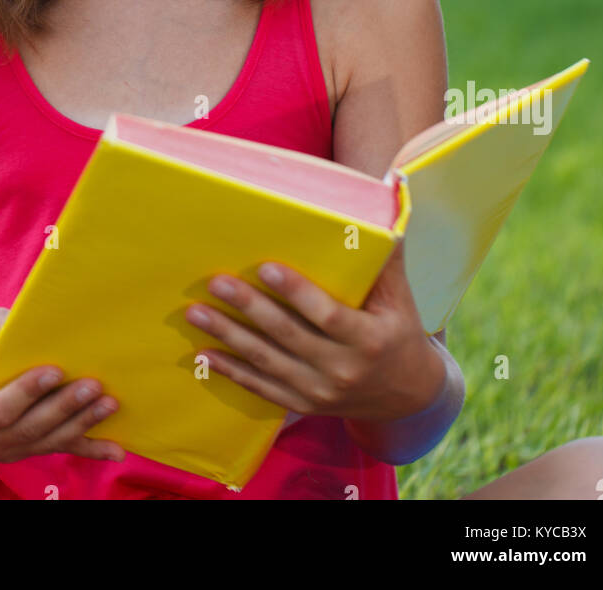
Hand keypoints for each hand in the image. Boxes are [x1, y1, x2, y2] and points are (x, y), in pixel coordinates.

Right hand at [0, 307, 125, 463]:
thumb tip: (35, 317)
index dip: (26, 393)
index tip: (55, 370)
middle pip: (29, 429)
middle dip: (64, 407)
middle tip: (93, 385)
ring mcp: (5, 452)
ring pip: (48, 441)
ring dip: (82, 423)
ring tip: (109, 403)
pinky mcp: (25, 451)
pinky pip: (60, 450)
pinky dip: (91, 449)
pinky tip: (117, 451)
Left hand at [185, 238, 444, 423]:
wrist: (406, 396)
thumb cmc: (399, 332)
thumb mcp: (400, 297)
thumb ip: (386, 255)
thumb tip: (389, 197)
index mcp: (368, 339)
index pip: (327, 315)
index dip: (296, 292)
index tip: (266, 267)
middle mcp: (342, 370)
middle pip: (288, 337)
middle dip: (249, 308)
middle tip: (216, 282)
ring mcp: (319, 392)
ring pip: (267, 362)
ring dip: (228, 337)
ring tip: (195, 313)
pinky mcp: (303, 404)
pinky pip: (261, 388)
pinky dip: (231, 371)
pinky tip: (204, 353)